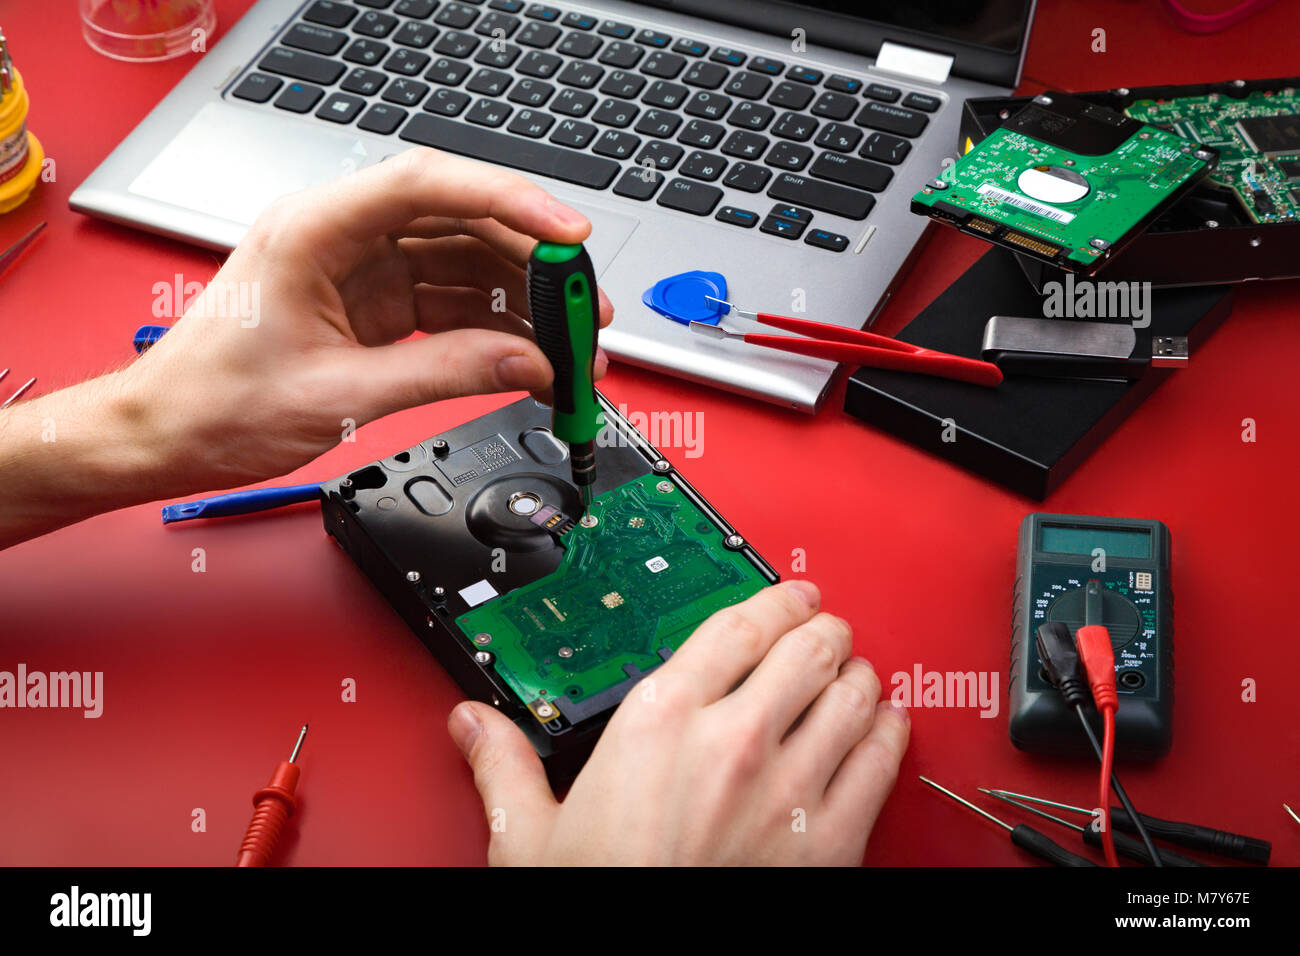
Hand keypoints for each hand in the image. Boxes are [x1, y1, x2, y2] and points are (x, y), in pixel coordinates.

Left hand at [118, 147, 612, 498]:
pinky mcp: (374, 304)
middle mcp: (342, 237)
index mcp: (315, 231)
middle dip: (533, 266)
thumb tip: (525, 363)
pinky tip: (528, 355)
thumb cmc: (214, 404)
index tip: (566, 233)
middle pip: (461, 224)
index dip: (509, 201)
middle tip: (584, 310)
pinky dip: (492, 328)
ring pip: (464, 263)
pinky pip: (449, 301)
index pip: (427, 187)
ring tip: (568, 346)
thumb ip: (443, 374)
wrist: (166, 438)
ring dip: (521, 302)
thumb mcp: (341, 395)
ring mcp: (361, 269)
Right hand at [447, 581, 909, 864]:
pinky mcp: (830, 839)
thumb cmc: (599, 900)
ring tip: (850, 670)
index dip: (775, 599)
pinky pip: (882, 759)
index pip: (738, 626)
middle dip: (822, 629)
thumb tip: (472, 728)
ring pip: (851, 694)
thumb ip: (504, 767)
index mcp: (661, 722)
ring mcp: (788, 789)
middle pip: (807, 648)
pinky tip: (880, 725)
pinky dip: (888, 730)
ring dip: (856, 672)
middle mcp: (733, 742)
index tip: (788, 596)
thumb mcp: (530, 837)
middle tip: (822, 627)